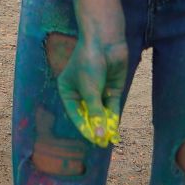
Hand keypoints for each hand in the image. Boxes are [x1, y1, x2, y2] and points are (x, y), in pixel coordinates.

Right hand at [56, 20, 127, 147]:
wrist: (105, 41)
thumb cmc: (89, 63)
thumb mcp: (90, 90)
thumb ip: (95, 112)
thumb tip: (98, 135)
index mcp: (68, 90)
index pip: (76, 113)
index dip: (84, 127)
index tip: (93, 140)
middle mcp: (82, 91)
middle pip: (89, 114)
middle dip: (96, 128)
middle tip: (103, 143)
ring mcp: (98, 90)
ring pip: (102, 112)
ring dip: (106, 124)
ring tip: (111, 140)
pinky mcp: (112, 88)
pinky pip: (112, 106)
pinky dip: (114, 116)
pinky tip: (115, 128)